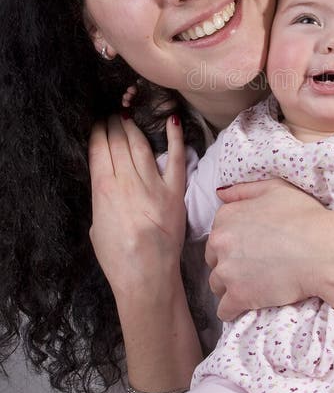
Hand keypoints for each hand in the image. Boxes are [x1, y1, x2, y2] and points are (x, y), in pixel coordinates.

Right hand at [88, 113, 185, 298]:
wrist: (146, 278)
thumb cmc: (118, 258)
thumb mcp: (97, 224)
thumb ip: (103, 197)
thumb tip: (109, 178)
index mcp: (103, 191)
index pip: (100, 148)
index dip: (99, 130)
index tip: (100, 122)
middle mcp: (127, 183)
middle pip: (119, 142)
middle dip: (115, 124)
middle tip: (114, 114)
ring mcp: (153, 186)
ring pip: (142, 145)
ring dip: (134, 126)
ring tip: (130, 115)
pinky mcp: (175, 193)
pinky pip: (176, 159)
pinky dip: (175, 137)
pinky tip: (172, 119)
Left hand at [205, 178, 333, 320]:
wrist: (324, 250)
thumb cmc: (306, 217)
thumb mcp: (276, 189)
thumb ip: (244, 190)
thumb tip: (221, 194)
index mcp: (227, 216)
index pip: (217, 235)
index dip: (233, 244)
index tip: (249, 250)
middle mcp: (220, 242)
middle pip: (214, 260)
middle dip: (229, 265)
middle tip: (252, 269)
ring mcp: (227, 270)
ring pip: (217, 285)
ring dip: (231, 287)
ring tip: (254, 286)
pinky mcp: (238, 296)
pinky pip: (225, 310)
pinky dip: (234, 310)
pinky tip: (248, 306)